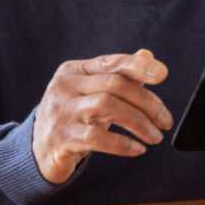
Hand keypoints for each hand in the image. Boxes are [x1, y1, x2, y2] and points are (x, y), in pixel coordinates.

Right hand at [33, 49, 172, 183]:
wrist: (39, 149)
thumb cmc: (72, 117)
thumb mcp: (92, 94)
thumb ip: (119, 75)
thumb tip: (147, 55)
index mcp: (73, 71)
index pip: (110, 62)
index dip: (138, 66)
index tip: (162, 74)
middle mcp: (64, 87)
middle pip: (113, 84)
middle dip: (146, 102)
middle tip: (165, 121)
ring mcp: (60, 111)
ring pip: (106, 107)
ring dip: (138, 123)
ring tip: (155, 137)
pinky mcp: (60, 137)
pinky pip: (96, 138)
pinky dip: (122, 144)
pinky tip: (137, 149)